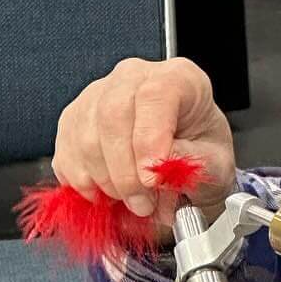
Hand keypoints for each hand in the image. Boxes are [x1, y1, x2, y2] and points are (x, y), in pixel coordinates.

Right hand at [52, 57, 236, 225]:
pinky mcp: (74, 118)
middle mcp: (134, 78)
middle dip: (124, 171)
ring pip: (84, 136)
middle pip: (111, 115)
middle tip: (142, 203)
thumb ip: (190, 163)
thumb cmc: (203, 153)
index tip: (151, 180)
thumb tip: (158, 169)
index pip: (154, 96)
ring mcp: (98, 94)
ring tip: (131, 201)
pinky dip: (83, 182)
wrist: (189, 157)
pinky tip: (106, 194)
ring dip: (105, 181)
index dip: (149, 141)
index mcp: (179, 78)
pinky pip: (66, 151)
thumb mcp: (215, 162)